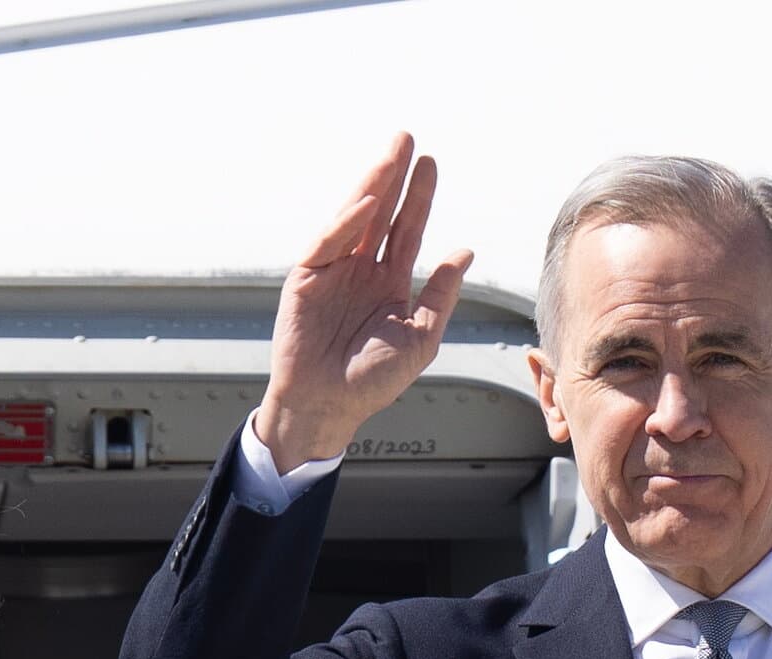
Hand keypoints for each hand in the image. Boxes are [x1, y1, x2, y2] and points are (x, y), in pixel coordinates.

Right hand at [255, 132, 474, 470]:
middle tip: (407, 140)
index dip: (419, 199)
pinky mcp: (307, 278)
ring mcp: (333, 271)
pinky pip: (328, 243)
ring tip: (391, 155)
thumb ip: (440, 295)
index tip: (430, 165)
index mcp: (389, 284)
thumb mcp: (420, 338)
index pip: (407, 231)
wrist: (328, 405)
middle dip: (394, 177)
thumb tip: (464, 252)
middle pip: (382, 214)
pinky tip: (367, 204)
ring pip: (355, 219)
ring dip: (372, 186)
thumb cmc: (372, 381)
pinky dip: (346, 224)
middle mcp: (361, 271)